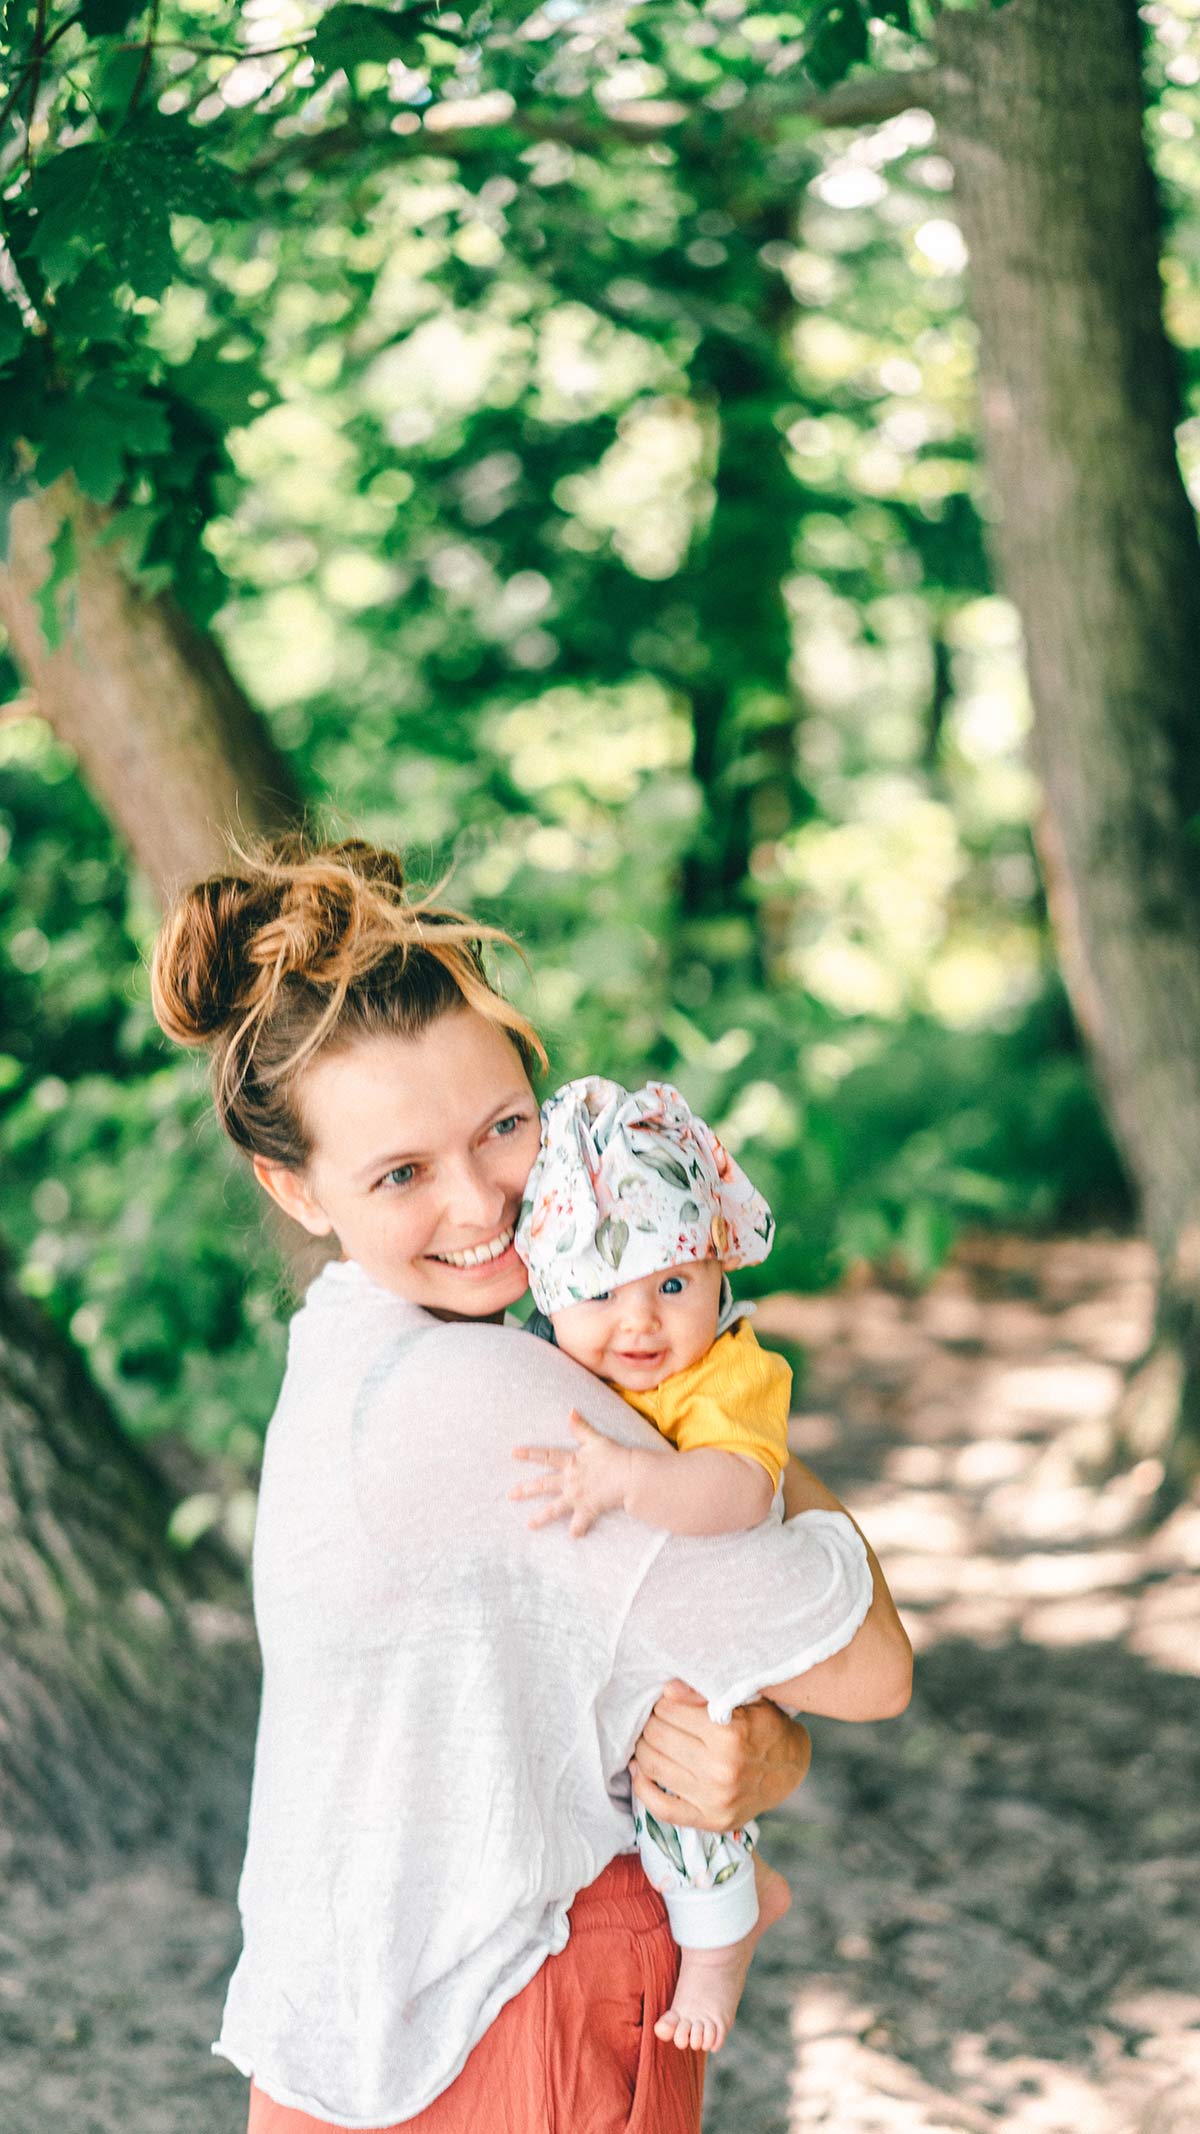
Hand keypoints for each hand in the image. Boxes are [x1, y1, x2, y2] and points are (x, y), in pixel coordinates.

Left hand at [509, 1410, 632, 1537]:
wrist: (630, 1475)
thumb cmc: (614, 1456)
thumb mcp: (596, 1439)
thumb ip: (581, 1428)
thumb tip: (571, 1410)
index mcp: (571, 1462)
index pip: (546, 1456)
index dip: (529, 1454)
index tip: (513, 1453)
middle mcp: (569, 1480)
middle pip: (543, 1485)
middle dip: (525, 1490)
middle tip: (509, 1495)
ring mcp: (576, 1497)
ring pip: (554, 1509)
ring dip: (541, 1518)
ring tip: (529, 1525)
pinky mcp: (587, 1509)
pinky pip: (579, 1524)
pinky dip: (577, 1530)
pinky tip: (573, 1536)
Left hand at [629, 1680, 811, 1830]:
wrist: (790, 1768)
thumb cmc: (765, 1726)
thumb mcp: (744, 1699)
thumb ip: (704, 1693)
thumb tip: (667, 1690)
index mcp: (730, 1734)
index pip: (670, 1711)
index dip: (663, 1703)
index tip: (667, 1703)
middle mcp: (721, 1769)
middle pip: (658, 1737)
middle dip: (651, 1724)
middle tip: (656, 1721)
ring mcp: (715, 1799)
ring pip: (654, 1767)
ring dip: (644, 1749)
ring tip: (648, 1740)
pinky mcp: (711, 1820)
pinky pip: (662, 1809)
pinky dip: (643, 1789)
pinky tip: (640, 1771)